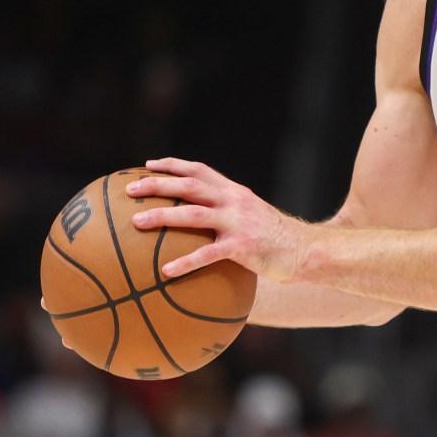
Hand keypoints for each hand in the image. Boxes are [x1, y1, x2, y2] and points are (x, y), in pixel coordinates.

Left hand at [125, 159, 313, 281]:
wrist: (306, 251)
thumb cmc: (276, 240)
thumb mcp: (252, 217)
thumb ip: (228, 214)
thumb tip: (200, 225)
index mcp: (234, 192)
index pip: (199, 170)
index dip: (172, 165)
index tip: (148, 166)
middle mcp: (233, 201)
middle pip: (188, 186)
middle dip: (156, 185)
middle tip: (129, 191)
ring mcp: (238, 222)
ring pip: (192, 214)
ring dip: (162, 217)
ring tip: (136, 224)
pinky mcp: (242, 247)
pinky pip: (207, 254)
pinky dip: (185, 262)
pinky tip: (165, 271)